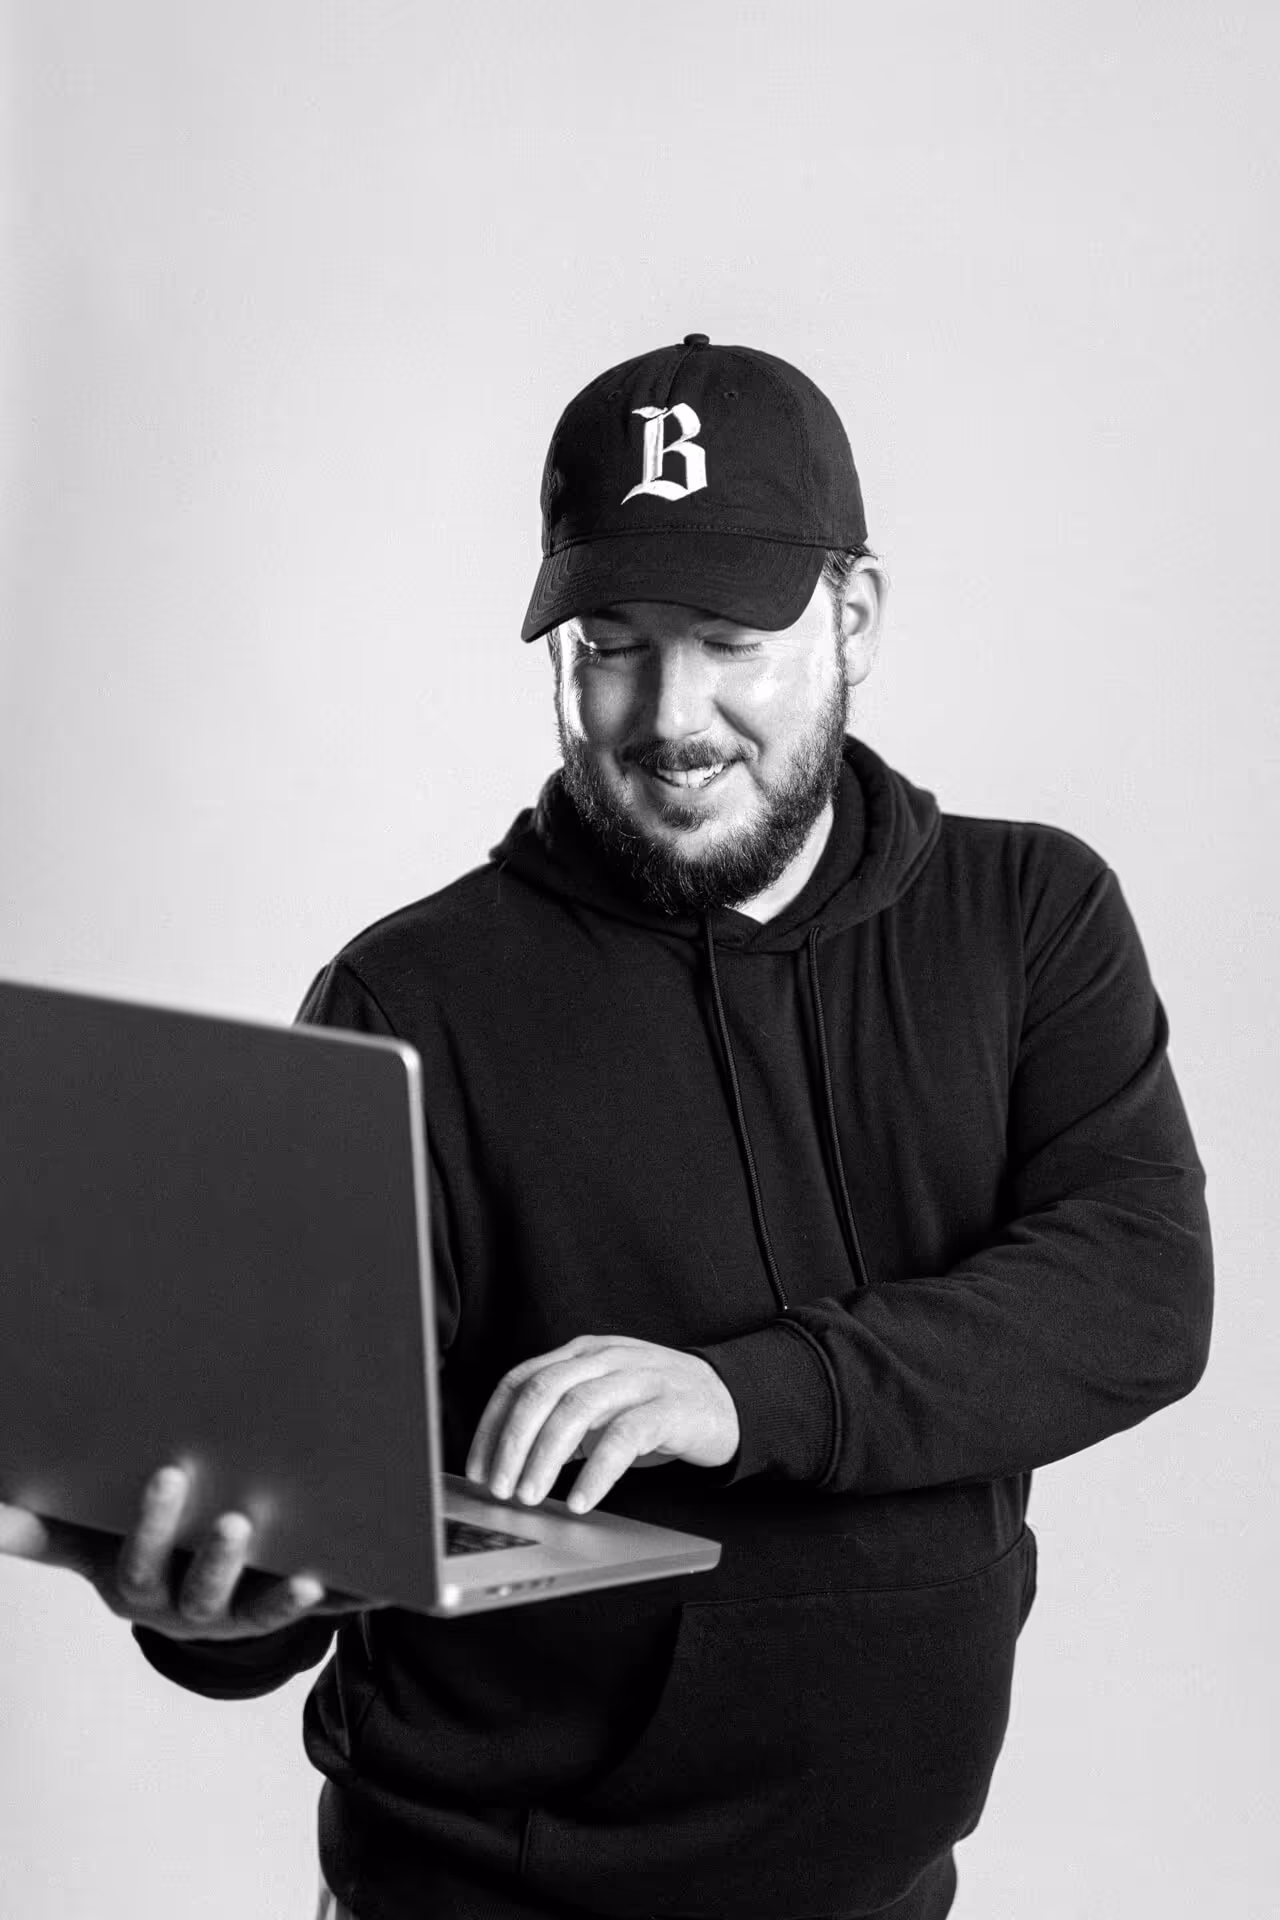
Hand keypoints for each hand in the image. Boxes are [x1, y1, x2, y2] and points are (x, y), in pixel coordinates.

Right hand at [0, 1465, 371, 1640]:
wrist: (189, 1591)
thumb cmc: (137, 1551)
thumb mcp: (89, 1541)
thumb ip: (44, 1530)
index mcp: (140, 1589)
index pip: (140, 1563)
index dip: (154, 1526)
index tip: (168, 1475)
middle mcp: (190, 1611)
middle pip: (203, 1595)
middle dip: (219, 1560)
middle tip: (237, 1520)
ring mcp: (241, 1617)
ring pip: (261, 1612)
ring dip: (281, 1596)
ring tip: (305, 1574)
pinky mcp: (287, 1610)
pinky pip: (323, 1611)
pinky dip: (347, 1600)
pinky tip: (377, 1588)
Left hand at [465, 1334, 739, 1513]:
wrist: (728, 1400)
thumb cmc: (654, 1407)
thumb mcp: (601, 1406)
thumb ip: (559, 1423)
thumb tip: (507, 1465)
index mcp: (582, 1353)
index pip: (520, 1379)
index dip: (492, 1424)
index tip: (478, 1469)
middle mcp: (606, 1358)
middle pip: (542, 1390)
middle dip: (513, 1443)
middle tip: (500, 1488)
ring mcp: (639, 1378)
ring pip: (577, 1408)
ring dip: (545, 1457)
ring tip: (532, 1498)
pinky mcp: (669, 1407)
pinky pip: (624, 1436)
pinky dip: (597, 1471)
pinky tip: (583, 1500)